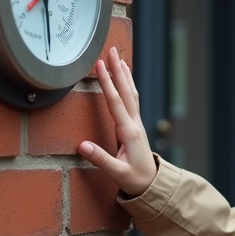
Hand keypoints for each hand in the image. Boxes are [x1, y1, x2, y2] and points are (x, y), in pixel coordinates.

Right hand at [77, 45, 158, 196]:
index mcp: (128, 132)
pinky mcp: (135, 125)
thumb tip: (82, 146)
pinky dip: (128, 85)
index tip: (100, 66)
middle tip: (112, 50)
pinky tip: (125, 77)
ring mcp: (136, 123)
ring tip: (118, 56)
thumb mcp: (116, 173)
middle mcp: (134, 123)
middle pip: (125, 92)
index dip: (107, 83)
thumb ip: (100, 159)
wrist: (152, 184)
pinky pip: (132, 100)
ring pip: (131, 93)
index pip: (115, 102)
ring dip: (124, 74)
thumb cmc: (135, 179)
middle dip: (117, 70)